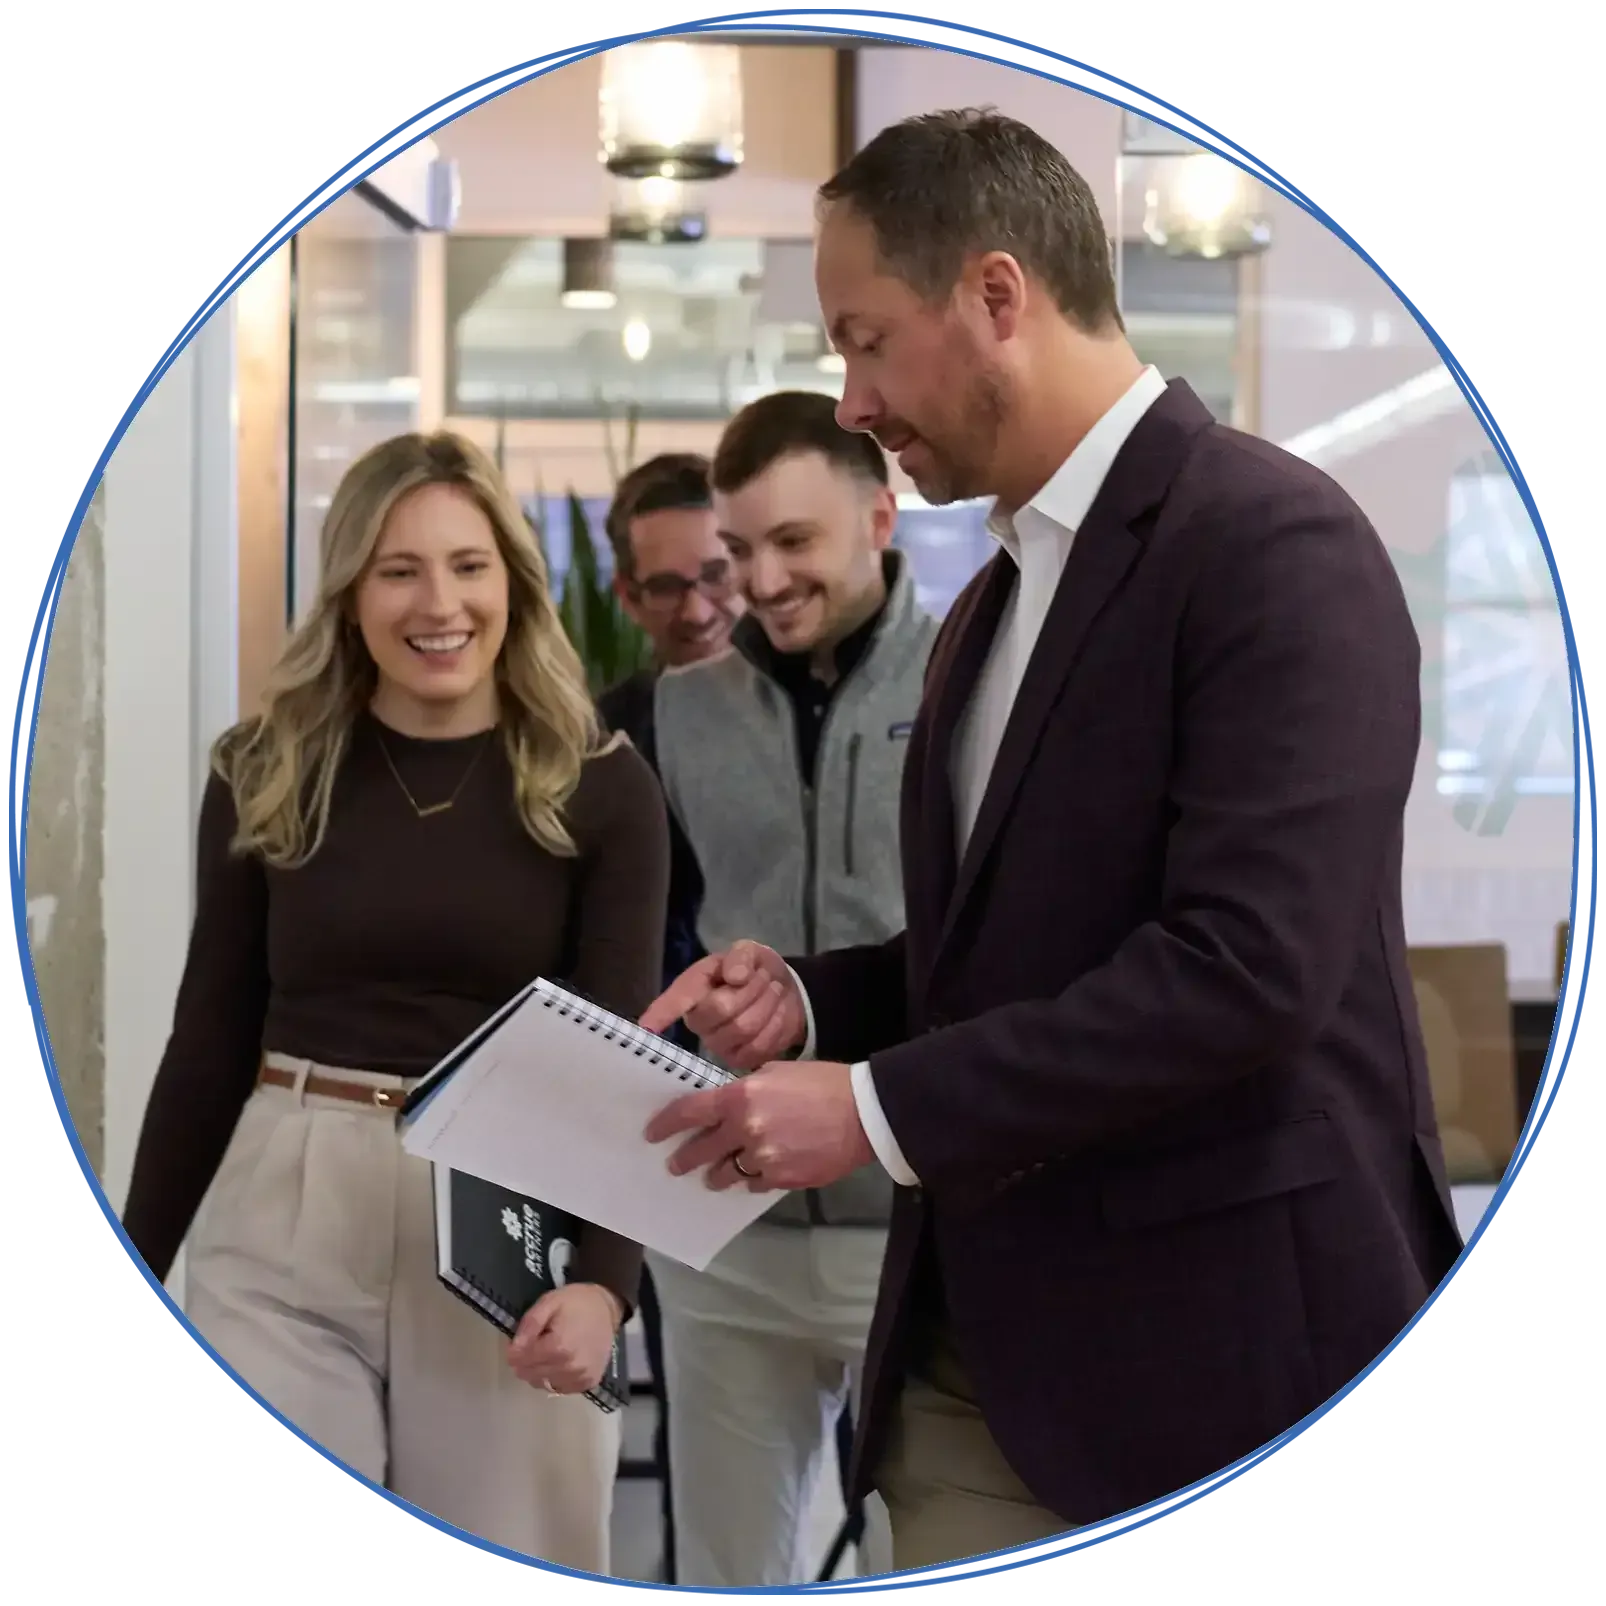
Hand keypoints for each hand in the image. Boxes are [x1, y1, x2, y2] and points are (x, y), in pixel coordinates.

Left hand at [507, 1283, 620, 1395]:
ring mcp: (580, 1378)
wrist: (607, 1308)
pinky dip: (553, 1378)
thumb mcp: (549, 1302)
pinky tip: (560, 1362)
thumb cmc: (576, 1302)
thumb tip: (514, 1349)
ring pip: (542, 1384)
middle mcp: (570, 1368)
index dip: (514, 1349)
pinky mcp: (588, 1383)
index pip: (520, 1360)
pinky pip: (558, 1388)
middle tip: (534, 1343)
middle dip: (525, 1360)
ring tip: (548, 1352)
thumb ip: (529, 1325)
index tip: (520, 1339)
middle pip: (529, 1374)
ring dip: (538, 1371)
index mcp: (559, 1347)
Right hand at [640, 941, 804, 1070]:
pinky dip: (775, 1023)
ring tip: (771, 989)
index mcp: (693, 990)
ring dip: (766, 1003)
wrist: (784, 992)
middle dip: (750, 989)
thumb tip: (734, 977)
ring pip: (744, 1027)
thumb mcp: (748, 951)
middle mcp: (698, 1021)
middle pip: (721, 1010)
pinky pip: (759, 1045)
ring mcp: (718, 1044)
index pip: (674, 1002)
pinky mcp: (739, 1060)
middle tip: (763, 976)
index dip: (660, 1014)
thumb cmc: (755, 970)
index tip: (646, 1027)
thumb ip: (740, 957)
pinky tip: (777, 1012)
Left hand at [644, 1059, 872, 1191]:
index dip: (666, 1124)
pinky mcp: (781, 1180)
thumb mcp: (776, 1072)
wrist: (864, 1114)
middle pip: (701, 1150)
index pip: (690, 1112)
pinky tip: (755, 1173)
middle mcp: (745, 1129)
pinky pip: (754, 1184)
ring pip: (726, 1173)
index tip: (653, 1133)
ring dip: (717, 1174)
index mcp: (740, 1096)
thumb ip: (745, 1088)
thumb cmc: (821, 1083)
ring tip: (714, 1176)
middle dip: (684, 1159)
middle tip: (675, 1165)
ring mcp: (763, 1159)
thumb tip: (726, 1103)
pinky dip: (752, 1178)